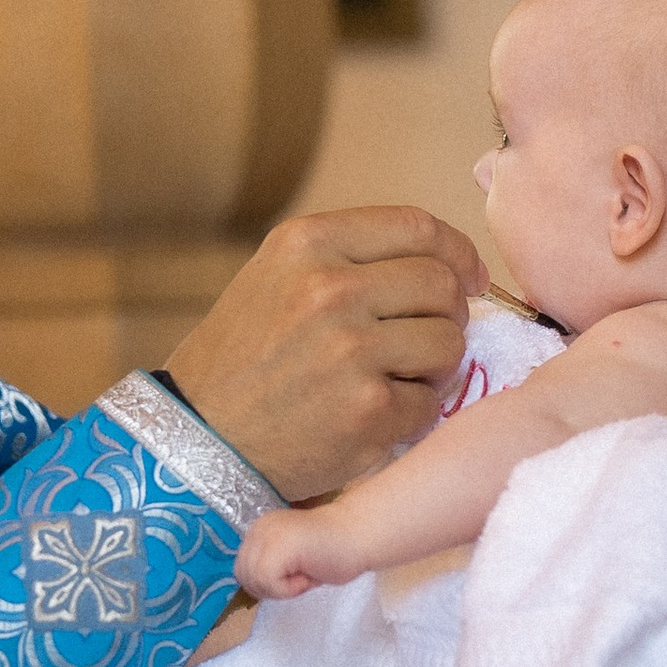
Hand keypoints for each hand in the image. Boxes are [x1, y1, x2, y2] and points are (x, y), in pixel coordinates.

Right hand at [166, 207, 484, 500]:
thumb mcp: (276, 278)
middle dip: (447, 314)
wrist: (199, 439)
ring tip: (392, 379)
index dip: (457, 252)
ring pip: (448, 342)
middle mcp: (330, 289)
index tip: (468, 277)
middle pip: (442, 284)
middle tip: (422, 340)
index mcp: (308, 243)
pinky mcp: (368, 411)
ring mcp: (351, 351)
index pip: (419, 227)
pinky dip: (412, 413)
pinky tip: (372, 416)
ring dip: (434, 366)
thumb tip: (447, 265)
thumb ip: (350, 261)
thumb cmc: (241, 359)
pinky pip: (430, 402)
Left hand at [238, 506, 357, 597]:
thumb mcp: (288, 559)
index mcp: (259, 529)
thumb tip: (253, 586)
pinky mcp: (278, 546)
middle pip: (244, 576)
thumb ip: (269, 566)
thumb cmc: (332, 552)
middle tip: (301, 576)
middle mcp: (259, 528)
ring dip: (282, 588)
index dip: (268, 582)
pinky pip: (269, 582)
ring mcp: (267, 534)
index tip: (296, 572)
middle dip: (272, 587)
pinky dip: (289, 589)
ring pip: (255, 581)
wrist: (359, 536)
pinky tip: (308, 575)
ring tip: (305, 574)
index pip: (242, 569)